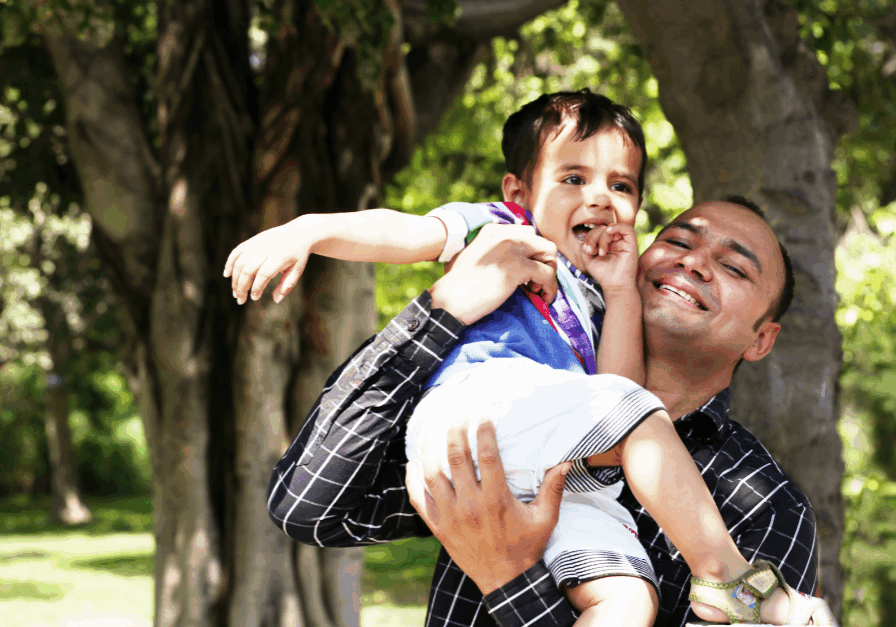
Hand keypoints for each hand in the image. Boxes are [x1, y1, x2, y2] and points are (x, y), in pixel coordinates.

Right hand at [224, 218, 308, 303]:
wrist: (299, 233)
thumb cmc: (298, 255)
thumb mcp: (297, 270)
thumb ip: (287, 285)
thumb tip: (276, 300)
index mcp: (280, 257)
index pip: (263, 275)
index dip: (256, 287)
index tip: (254, 298)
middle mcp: (266, 249)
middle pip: (248, 269)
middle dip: (241, 287)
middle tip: (240, 300)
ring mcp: (257, 243)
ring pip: (239, 262)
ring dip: (234, 278)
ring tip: (235, 292)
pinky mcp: (252, 240)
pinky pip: (237, 251)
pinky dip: (230, 263)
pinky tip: (227, 274)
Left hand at [406, 420, 569, 594]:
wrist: (505, 581)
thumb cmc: (526, 547)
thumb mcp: (545, 519)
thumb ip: (553, 489)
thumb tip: (566, 462)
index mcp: (496, 499)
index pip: (487, 455)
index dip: (483, 430)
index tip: (483, 415)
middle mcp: (470, 505)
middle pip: (456, 457)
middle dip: (455, 430)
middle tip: (456, 415)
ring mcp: (451, 516)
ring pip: (433, 473)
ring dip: (431, 448)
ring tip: (433, 430)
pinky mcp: (439, 527)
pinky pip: (419, 499)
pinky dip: (413, 479)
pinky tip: (414, 463)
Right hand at [429, 223, 558, 324]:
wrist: (450, 299)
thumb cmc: (458, 285)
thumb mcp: (476, 257)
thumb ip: (495, 252)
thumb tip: (518, 264)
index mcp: (494, 230)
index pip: (528, 234)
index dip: (532, 255)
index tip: (527, 273)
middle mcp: (505, 234)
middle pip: (542, 242)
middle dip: (544, 263)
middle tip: (534, 283)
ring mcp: (512, 248)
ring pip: (550, 254)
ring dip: (550, 274)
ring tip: (536, 290)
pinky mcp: (517, 266)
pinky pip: (547, 274)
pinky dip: (550, 288)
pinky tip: (542, 298)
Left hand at [579, 223, 639, 292]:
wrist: (615, 286)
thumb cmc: (603, 274)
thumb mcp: (588, 259)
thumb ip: (585, 245)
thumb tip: (588, 237)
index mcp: (605, 243)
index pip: (595, 232)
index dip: (588, 238)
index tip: (586, 251)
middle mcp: (614, 240)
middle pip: (602, 228)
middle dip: (593, 238)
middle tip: (591, 251)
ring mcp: (623, 241)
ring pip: (611, 228)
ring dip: (602, 238)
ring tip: (601, 252)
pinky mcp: (631, 243)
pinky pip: (627, 228)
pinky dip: (616, 227)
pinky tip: (608, 231)